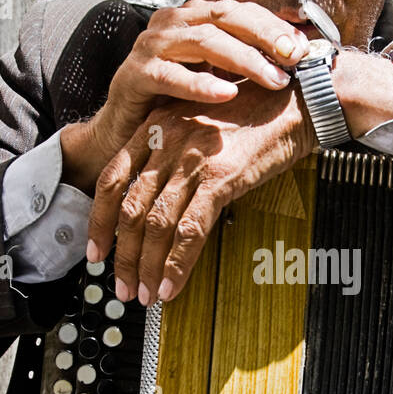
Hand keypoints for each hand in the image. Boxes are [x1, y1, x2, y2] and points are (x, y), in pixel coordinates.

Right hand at [60, 0, 310, 193]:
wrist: (125, 128)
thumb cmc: (176, 101)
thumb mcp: (217, 76)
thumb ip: (247, 62)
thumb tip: (297, 57)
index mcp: (195, 17)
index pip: (241, 10)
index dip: (273, 25)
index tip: (303, 47)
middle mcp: (173, 22)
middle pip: (226, 17)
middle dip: (265, 37)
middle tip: (294, 58)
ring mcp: (151, 45)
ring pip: (204, 41)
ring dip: (243, 60)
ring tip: (272, 79)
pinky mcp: (134, 74)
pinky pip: (171, 75)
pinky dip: (201, 84)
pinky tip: (227, 94)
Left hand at [87, 77, 314, 304]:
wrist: (295, 100)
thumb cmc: (252, 112)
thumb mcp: (197, 122)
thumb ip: (172, 154)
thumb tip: (159, 203)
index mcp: (154, 127)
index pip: (112, 179)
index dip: (99, 221)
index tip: (96, 250)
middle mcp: (166, 141)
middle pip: (129, 209)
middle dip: (122, 256)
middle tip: (122, 286)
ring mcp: (192, 160)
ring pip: (155, 224)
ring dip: (146, 267)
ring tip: (147, 293)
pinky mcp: (221, 178)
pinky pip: (190, 230)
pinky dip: (177, 263)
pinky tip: (172, 284)